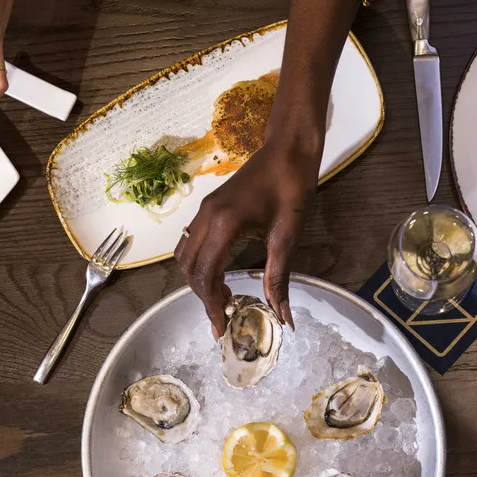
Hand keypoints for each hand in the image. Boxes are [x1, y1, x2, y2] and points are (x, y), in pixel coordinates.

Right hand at [174, 140, 318, 337]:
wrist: (288, 149)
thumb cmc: (292, 187)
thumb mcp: (288, 235)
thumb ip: (279, 278)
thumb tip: (283, 316)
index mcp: (224, 224)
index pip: (205, 275)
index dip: (210, 305)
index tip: (222, 327)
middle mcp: (206, 217)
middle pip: (189, 269)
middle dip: (203, 297)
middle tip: (225, 315)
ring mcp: (204, 211)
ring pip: (184, 256)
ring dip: (198, 280)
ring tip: (223, 297)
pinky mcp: (208, 208)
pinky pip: (191, 243)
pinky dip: (198, 264)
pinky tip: (219, 274)